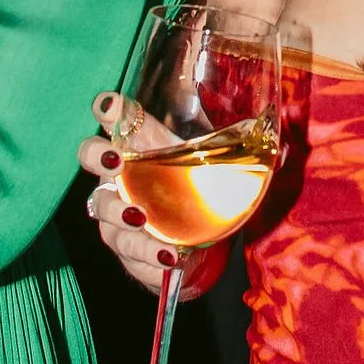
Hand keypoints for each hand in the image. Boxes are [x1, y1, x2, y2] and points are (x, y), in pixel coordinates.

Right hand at [76, 99, 231, 298]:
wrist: (199, 248)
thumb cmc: (197, 193)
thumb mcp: (213, 167)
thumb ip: (236, 153)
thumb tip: (272, 144)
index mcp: (141, 148)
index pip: (116, 120)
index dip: (108, 110)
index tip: (109, 106)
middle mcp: (120, 178)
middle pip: (91, 158)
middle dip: (96, 157)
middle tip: (115, 162)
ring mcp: (118, 216)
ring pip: (104, 211)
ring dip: (121, 215)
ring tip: (142, 219)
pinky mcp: (129, 252)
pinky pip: (129, 254)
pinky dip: (147, 255)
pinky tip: (168, 257)